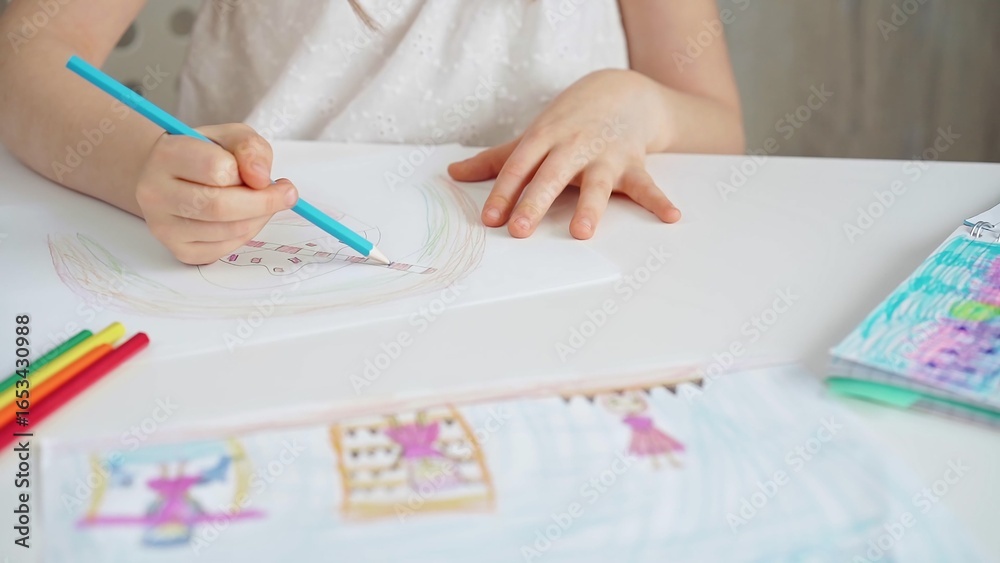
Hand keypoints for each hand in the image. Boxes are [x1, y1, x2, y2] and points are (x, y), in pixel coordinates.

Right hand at [134, 124, 297, 264]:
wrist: (172, 177)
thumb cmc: (205, 154)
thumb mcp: (230, 137)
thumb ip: (250, 148)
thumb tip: (261, 178)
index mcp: (166, 155)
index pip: (217, 169)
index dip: (250, 174)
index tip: (268, 177)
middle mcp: (155, 193)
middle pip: (220, 206)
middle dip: (263, 203)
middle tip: (286, 195)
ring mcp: (163, 226)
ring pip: (226, 231)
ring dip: (258, 218)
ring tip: (262, 204)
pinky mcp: (178, 250)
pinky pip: (223, 249)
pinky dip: (245, 235)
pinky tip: (245, 219)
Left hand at [448, 69, 680, 238]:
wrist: (622, 91)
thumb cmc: (570, 120)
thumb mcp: (534, 135)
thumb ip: (497, 159)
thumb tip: (454, 173)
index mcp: (545, 139)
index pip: (519, 166)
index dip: (502, 192)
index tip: (489, 219)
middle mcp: (573, 145)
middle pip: (551, 176)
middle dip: (535, 202)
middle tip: (521, 230)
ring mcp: (606, 154)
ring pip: (597, 182)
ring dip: (591, 206)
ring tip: (582, 231)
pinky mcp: (634, 162)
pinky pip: (647, 185)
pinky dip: (660, 201)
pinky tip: (671, 217)